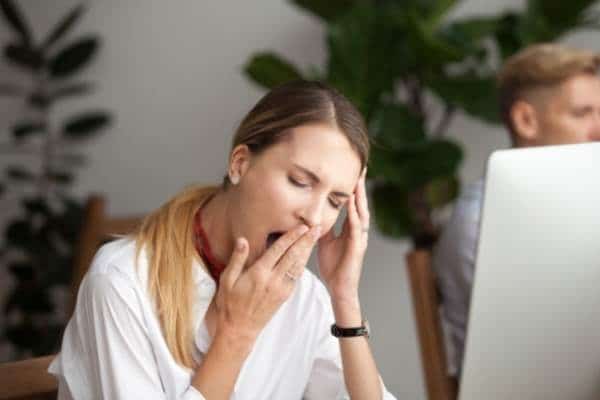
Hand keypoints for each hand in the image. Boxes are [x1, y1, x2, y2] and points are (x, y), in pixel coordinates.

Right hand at [214, 224, 320, 345]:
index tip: (301, 226)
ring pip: (298, 266)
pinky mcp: (285, 295)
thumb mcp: (227, 280)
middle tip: (316, 227)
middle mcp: (273, 280)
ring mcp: (281, 289)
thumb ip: (237, 259)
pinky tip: (307, 255)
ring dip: (308, 250)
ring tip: (316, 238)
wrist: (240, 329)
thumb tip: (243, 240)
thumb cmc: (230, 303)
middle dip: (306, 240)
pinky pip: (296, 276)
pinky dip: (303, 263)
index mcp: (259, 274)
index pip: (279, 250)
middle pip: (293, 256)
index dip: (292, 237)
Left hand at [317, 168, 368, 304]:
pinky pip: (356, 228)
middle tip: (361, 167)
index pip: (353, 204)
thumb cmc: (333, 266)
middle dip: (360, 186)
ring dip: (360, 196)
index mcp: (350, 229)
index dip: (352, 188)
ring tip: (358, 180)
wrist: (339, 288)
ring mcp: (359, 238)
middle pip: (361, 203)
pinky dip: (355, 215)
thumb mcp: (324, 241)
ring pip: (362, 213)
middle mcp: (358, 231)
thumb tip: (313, 213)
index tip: (351, 170)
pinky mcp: (357, 247)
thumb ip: (322, 226)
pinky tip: (353, 204)